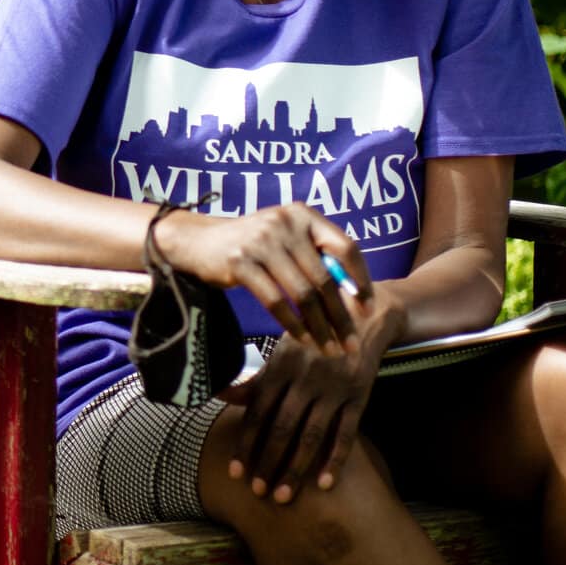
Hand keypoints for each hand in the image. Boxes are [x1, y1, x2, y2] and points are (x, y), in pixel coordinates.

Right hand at [154, 203, 370, 350]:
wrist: (197, 241)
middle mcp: (285, 223)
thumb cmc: (252, 245)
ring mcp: (261, 242)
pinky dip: (293, 324)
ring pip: (302, 294)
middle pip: (324, 278)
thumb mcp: (285, 238)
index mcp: (303, 214)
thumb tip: (354, 295)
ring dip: (320, 327)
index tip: (367, 311)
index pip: (345, 248)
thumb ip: (316, 257)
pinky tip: (303, 340)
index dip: (361, 281)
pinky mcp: (241, 263)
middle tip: (351, 345)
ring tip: (329, 349)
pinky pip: (275, 301)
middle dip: (341, 317)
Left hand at [221, 287, 405, 503]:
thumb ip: (256, 380)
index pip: (257, 412)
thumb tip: (221, 395)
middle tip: (257, 493)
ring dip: (296, 468)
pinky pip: (346, 433)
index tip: (234, 473)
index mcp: (280, 367)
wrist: (360, 320)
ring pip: (312, 435)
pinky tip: (324, 484)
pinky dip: (335, 459)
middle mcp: (304, 378)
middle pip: (282, 428)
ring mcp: (333, 388)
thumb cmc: (311, 342)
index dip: (245, 444)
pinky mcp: (359, 397)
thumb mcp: (281, 354)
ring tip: (283, 496)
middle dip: (268, 462)